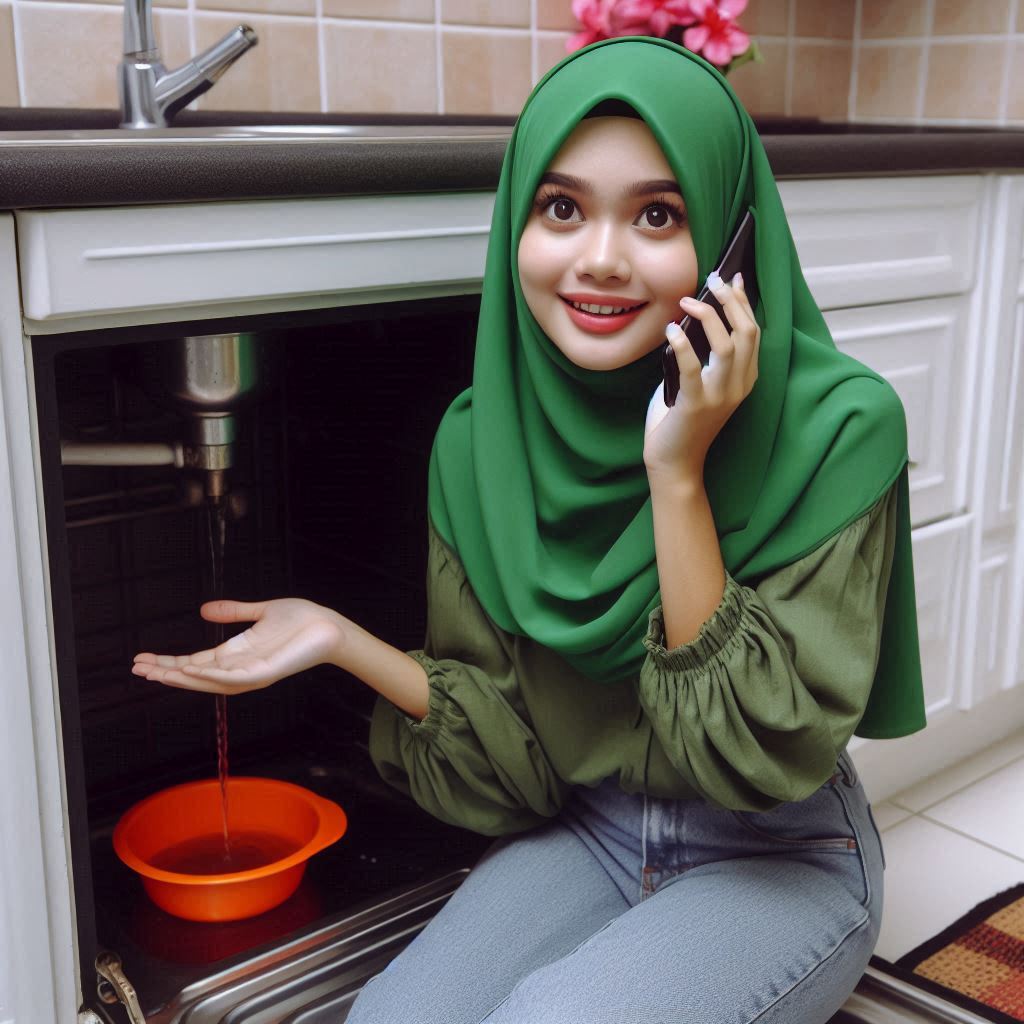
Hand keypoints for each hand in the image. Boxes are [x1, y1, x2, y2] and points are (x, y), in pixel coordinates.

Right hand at [132, 598, 345, 694]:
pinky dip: (210, 676)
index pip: (195, 662)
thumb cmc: (301, 620)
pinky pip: (232, 678)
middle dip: (166, 673)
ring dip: (181, 678)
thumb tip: (205, 609)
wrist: (329, 626)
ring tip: (154, 672)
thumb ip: (234, 612)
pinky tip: (189, 671)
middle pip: (195, 676)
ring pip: (209, 682)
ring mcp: (251, 674)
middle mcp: (240, 668)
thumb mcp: (261, 612)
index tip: (143, 659)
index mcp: (236, 654)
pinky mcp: (265, 673)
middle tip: (136, 669)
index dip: (170, 662)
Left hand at [644, 271, 759, 480]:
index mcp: (745, 380)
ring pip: (728, 344)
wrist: (674, 464)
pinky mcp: (696, 404)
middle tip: (712, 280)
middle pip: (747, 332)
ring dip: (709, 316)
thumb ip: (701, 359)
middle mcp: (739, 386)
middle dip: (731, 301)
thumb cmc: (680, 423)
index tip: (733, 279)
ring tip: (688, 301)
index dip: (744, 303)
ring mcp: (721, 396)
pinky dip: (682, 344)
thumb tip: (686, 323)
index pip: (753, 333)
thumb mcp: (697, 385)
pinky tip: (670, 331)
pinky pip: (693, 367)